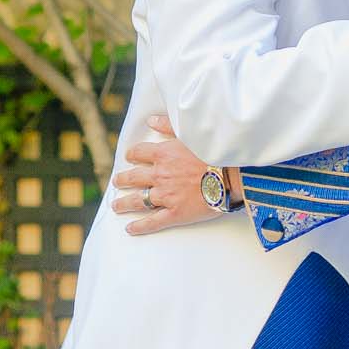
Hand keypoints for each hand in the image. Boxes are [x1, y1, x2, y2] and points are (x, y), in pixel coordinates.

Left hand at [110, 116, 220, 236]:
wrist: (231, 175)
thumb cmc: (215, 153)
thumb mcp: (191, 133)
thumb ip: (169, 125)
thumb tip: (151, 120)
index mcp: (164, 154)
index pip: (140, 153)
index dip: (133, 155)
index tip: (130, 157)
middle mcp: (160, 175)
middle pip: (134, 177)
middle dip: (123, 179)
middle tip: (117, 181)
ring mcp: (166, 195)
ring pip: (138, 200)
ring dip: (124, 203)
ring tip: (117, 205)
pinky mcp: (174, 213)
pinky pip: (152, 221)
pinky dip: (140, 226)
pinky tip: (130, 228)